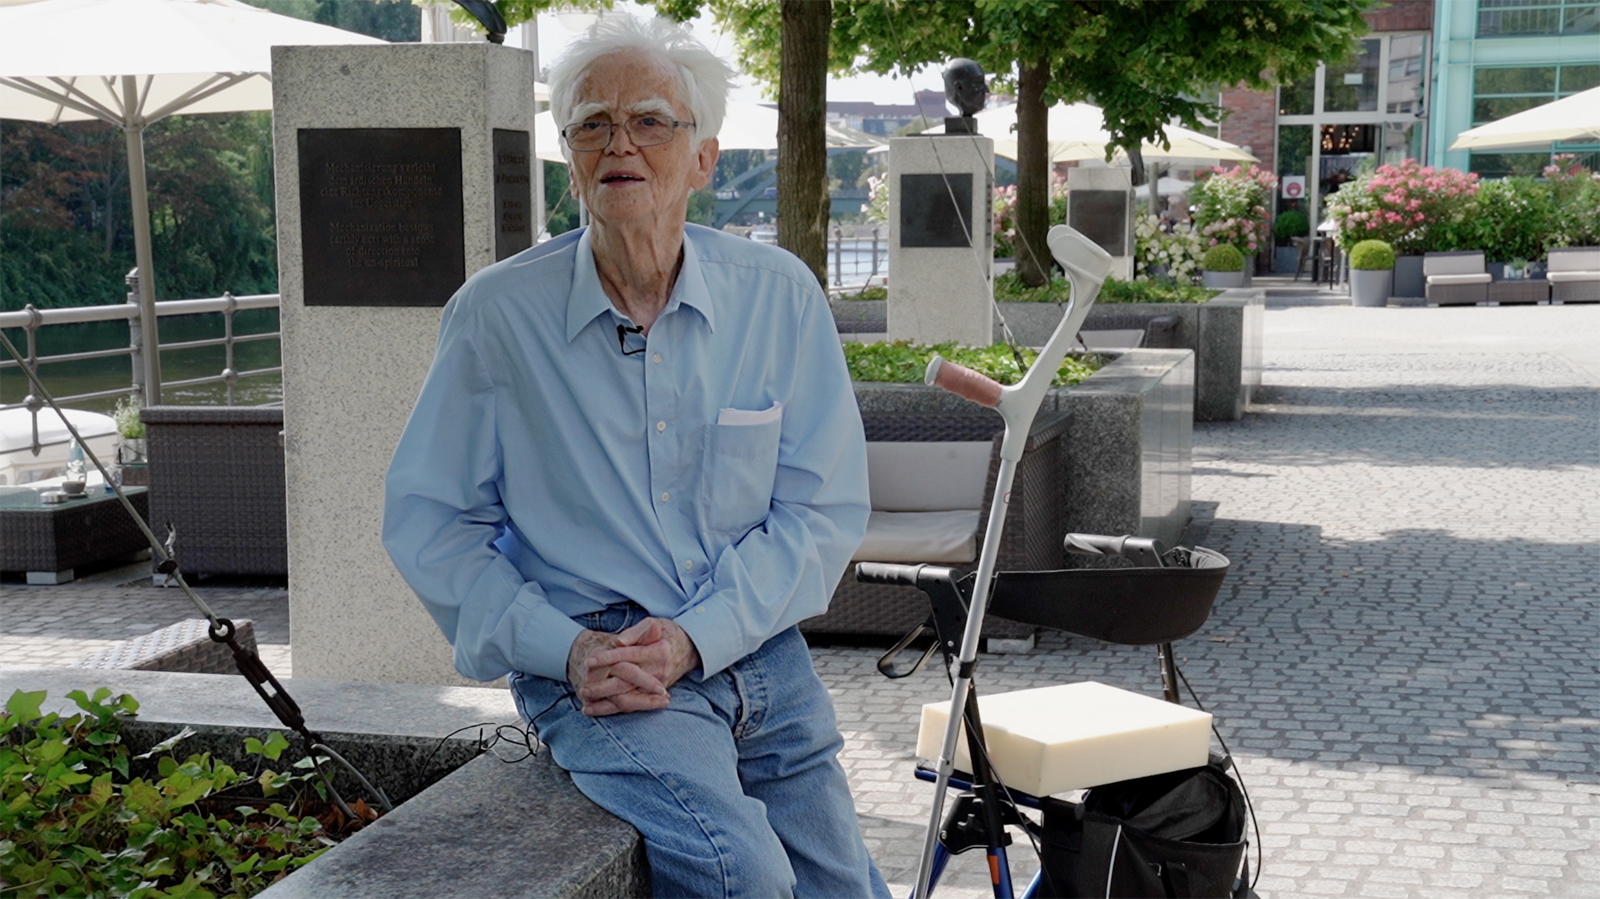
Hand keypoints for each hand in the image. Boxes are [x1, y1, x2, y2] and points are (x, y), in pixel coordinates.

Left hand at [566, 618, 697, 716]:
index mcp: (657, 652)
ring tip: (585, 702)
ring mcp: (657, 686)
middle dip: (602, 687)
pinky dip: (613, 710)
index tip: (588, 661)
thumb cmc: (666, 633)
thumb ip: (636, 632)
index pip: (628, 656)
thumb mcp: (653, 624)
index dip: (607, 658)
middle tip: (583, 687)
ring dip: (605, 703)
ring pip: (628, 700)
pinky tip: (595, 710)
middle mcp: (658, 671)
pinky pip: (632, 707)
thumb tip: (618, 642)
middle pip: (626, 682)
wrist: (688, 649)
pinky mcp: (654, 696)